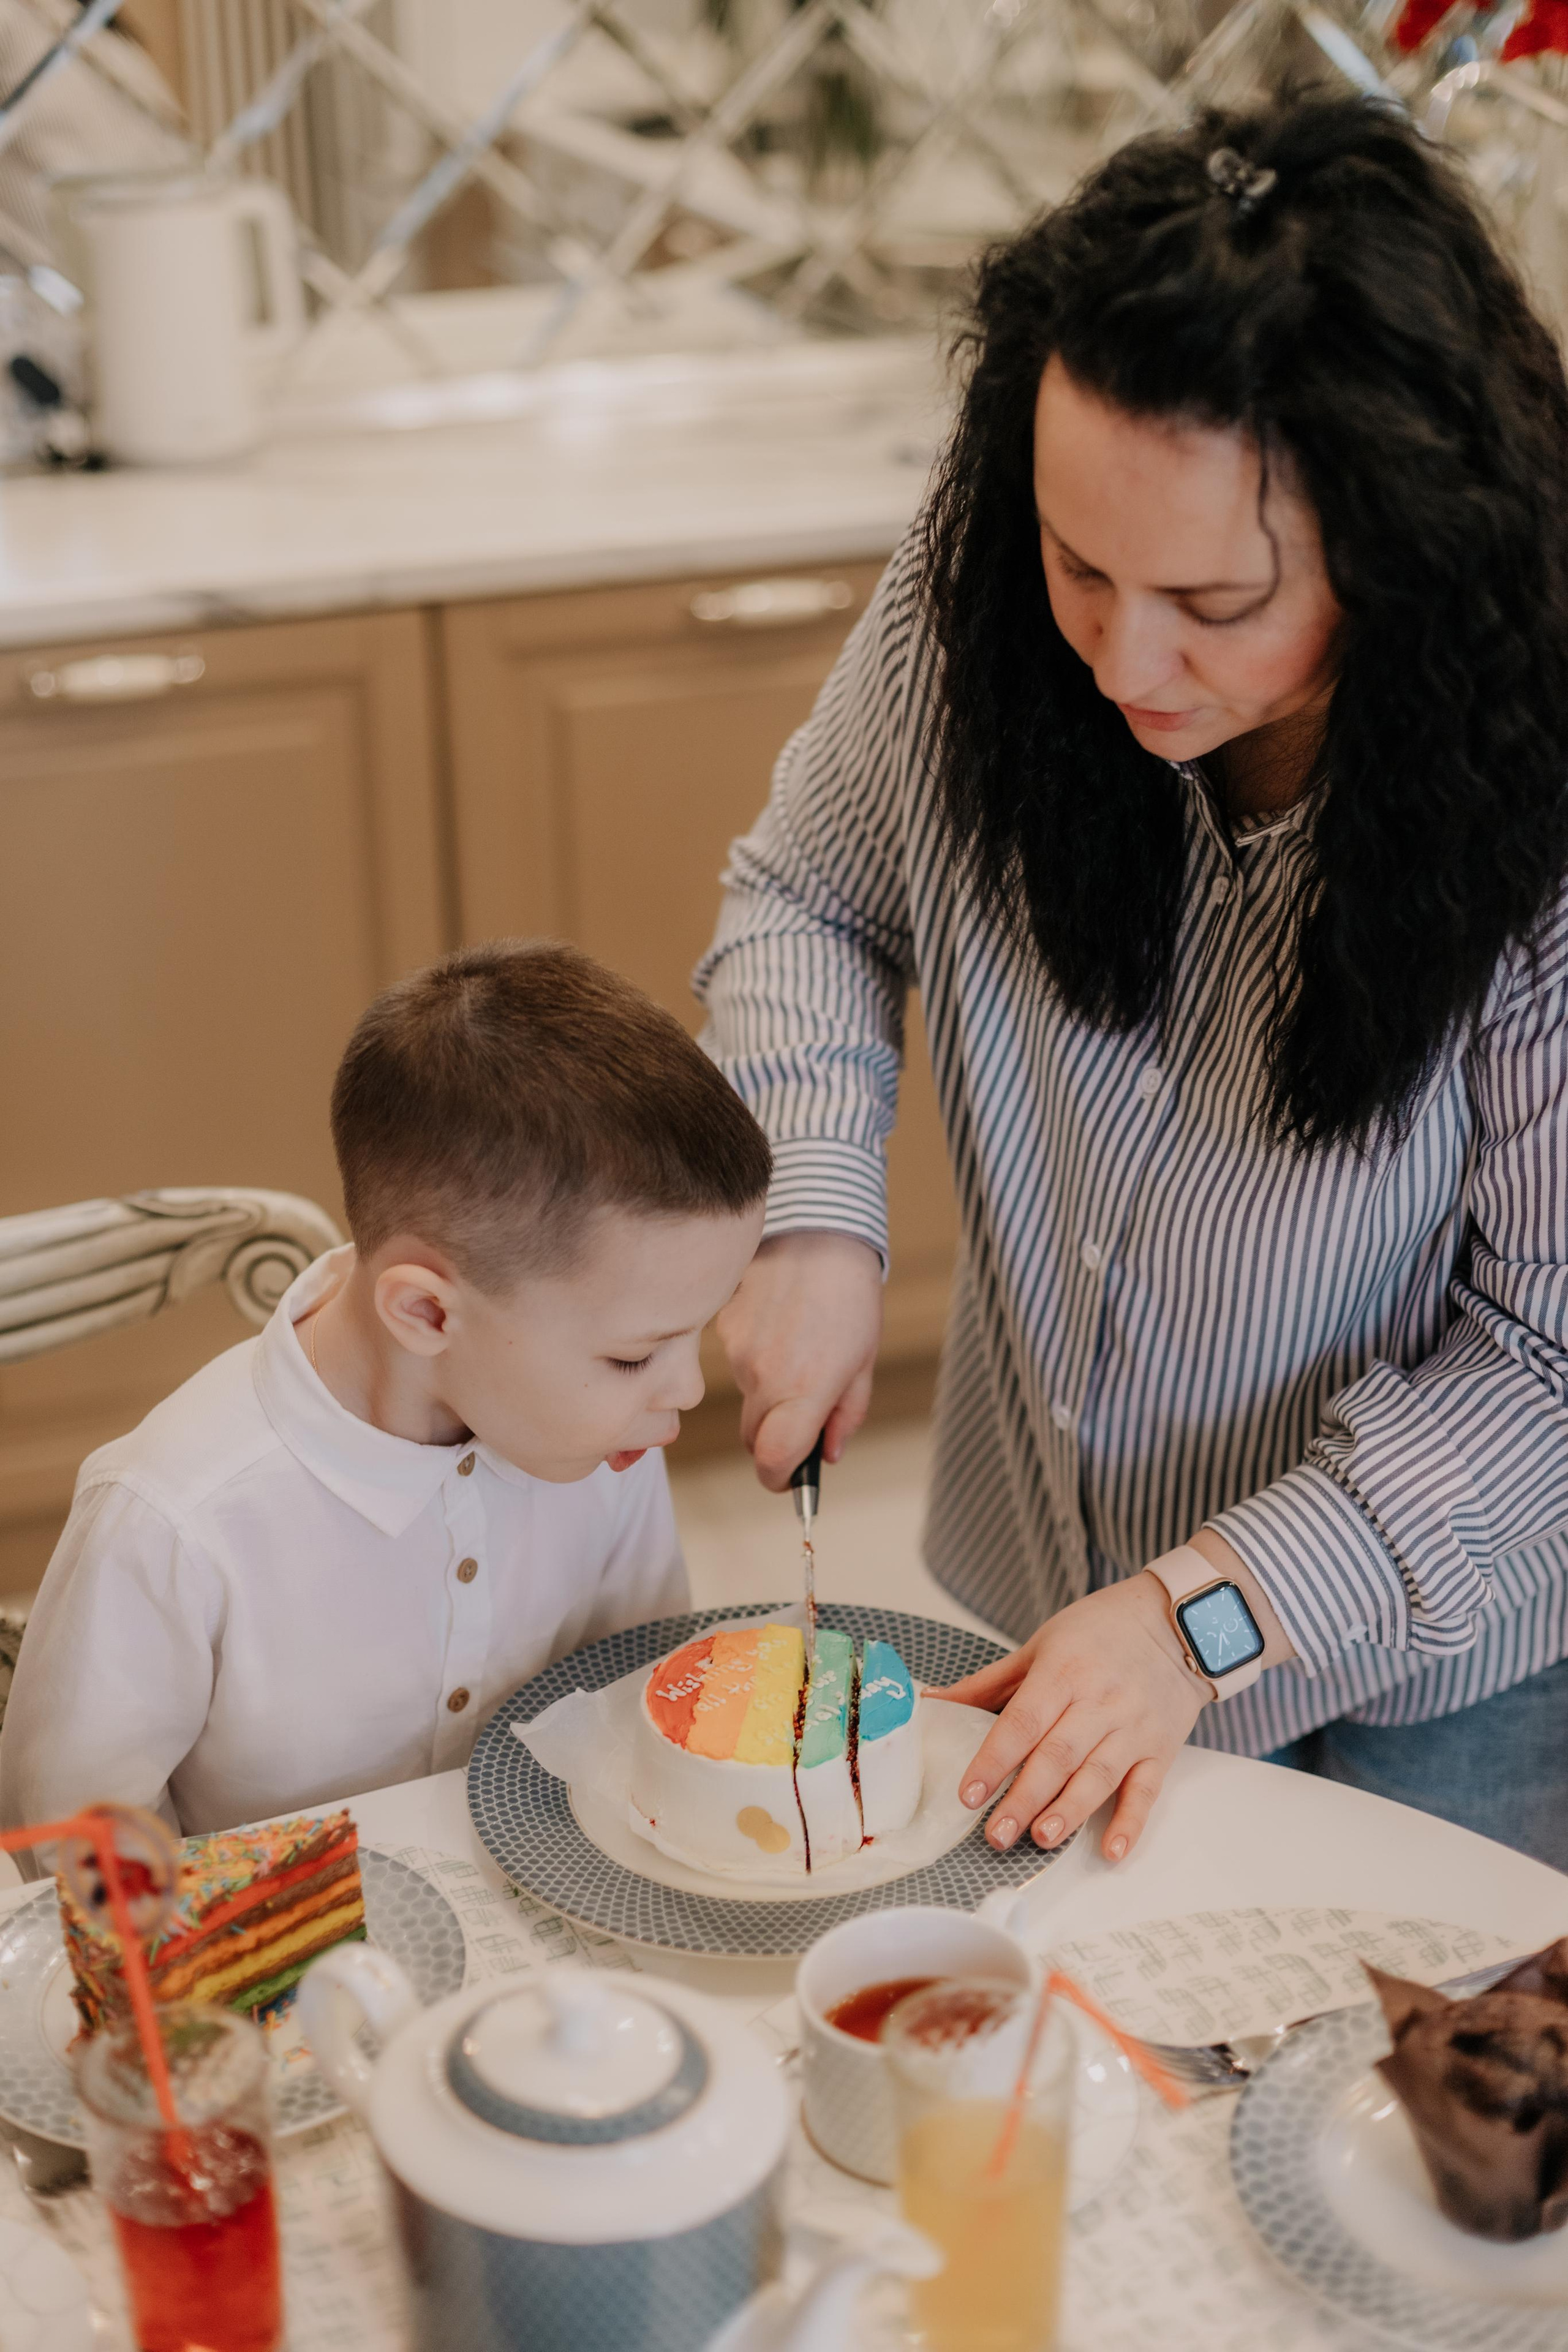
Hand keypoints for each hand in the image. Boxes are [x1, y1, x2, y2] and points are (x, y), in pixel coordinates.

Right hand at [715, 1230, 882, 1489]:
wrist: (818, 1229)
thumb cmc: (850, 1294)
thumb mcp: (864, 1363)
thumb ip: (845, 1416)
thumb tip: (827, 1454)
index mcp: (804, 1390)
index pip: (773, 1460)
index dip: (781, 1480)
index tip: (791, 1479)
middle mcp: (763, 1376)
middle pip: (754, 1437)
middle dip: (777, 1438)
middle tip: (805, 1414)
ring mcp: (736, 1351)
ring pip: (747, 1396)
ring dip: (769, 1390)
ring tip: (800, 1348)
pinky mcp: (722, 1327)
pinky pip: (736, 1361)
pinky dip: (756, 1356)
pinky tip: (781, 1326)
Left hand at [938, 1574, 1206, 1862]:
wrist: (1176, 1623)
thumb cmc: (1100, 1631)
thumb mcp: (1040, 1645)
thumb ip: (988, 1683)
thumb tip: (934, 1702)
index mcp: (1063, 1673)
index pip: (1023, 1722)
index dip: (994, 1760)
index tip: (969, 1793)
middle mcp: (1099, 1702)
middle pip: (1058, 1756)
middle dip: (1025, 1798)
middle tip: (997, 1834)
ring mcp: (1133, 1728)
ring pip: (1098, 1776)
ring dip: (1070, 1811)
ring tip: (1041, 1838)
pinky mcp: (1161, 1748)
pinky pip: (1146, 1790)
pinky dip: (1130, 1822)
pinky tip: (1111, 1850)